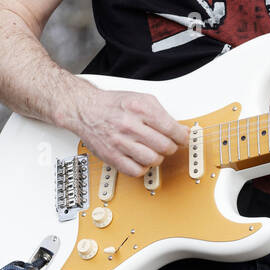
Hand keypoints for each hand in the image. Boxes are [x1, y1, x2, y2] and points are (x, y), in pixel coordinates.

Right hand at [74, 88, 189, 176]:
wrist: (85, 109)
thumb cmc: (113, 104)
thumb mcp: (141, 99)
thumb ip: (162, 114)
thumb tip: (180, 130)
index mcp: (140, 108)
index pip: (172, 129)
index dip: (182, 137)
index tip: (184, 139)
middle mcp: (130, 125)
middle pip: (165, 146)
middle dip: (172, 147)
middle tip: (169, 145)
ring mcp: (120, 142)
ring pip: (152, 160)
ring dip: (158, 158)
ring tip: (154, 151)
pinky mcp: (112, 156)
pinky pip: (135, 171)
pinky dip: (143, 168)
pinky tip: (141, 160)